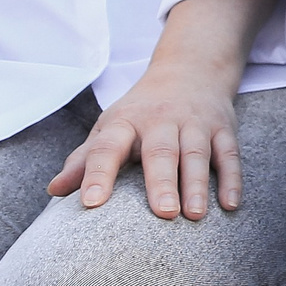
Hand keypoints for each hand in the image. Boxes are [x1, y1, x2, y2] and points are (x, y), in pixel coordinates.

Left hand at [48, 57, 243, 220]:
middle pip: (161, 152)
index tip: (91, 203)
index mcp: (125, 122)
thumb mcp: (110, 127)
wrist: (190, 70)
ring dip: (198, 184)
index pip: (108, 147)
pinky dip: (232, 179)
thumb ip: (84, 160)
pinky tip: (230, 204)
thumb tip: (53, 191)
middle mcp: (161, 120)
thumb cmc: (141, 112)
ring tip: (195, 215)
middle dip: (162, 182)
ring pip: (197, 153)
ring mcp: (196, 123)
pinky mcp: (223, 129)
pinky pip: (229, 154)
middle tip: (163, 213)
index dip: (97, 174)